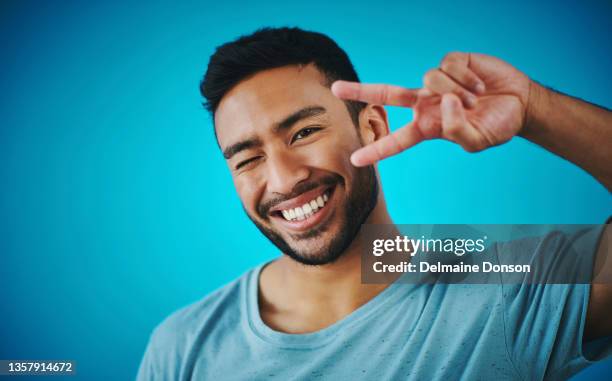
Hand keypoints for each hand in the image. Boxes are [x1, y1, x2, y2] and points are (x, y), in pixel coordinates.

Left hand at [332, 52, 531, 165]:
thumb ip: (457, 130)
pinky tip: (479, 86)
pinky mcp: (452, 63)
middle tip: (334, 88)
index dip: (378, 150)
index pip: (397, 140)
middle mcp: (426, 103)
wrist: (519, 104)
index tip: (355, 159)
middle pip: (387, 94)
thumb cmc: (496, 126)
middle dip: (360, 90)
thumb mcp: (477, 141)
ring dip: (456, 92)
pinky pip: (449, 67)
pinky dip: (466, 79)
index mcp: (427, 127)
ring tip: (475, 101)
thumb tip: (441, 100)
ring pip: (430, 80)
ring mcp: (436, 82)